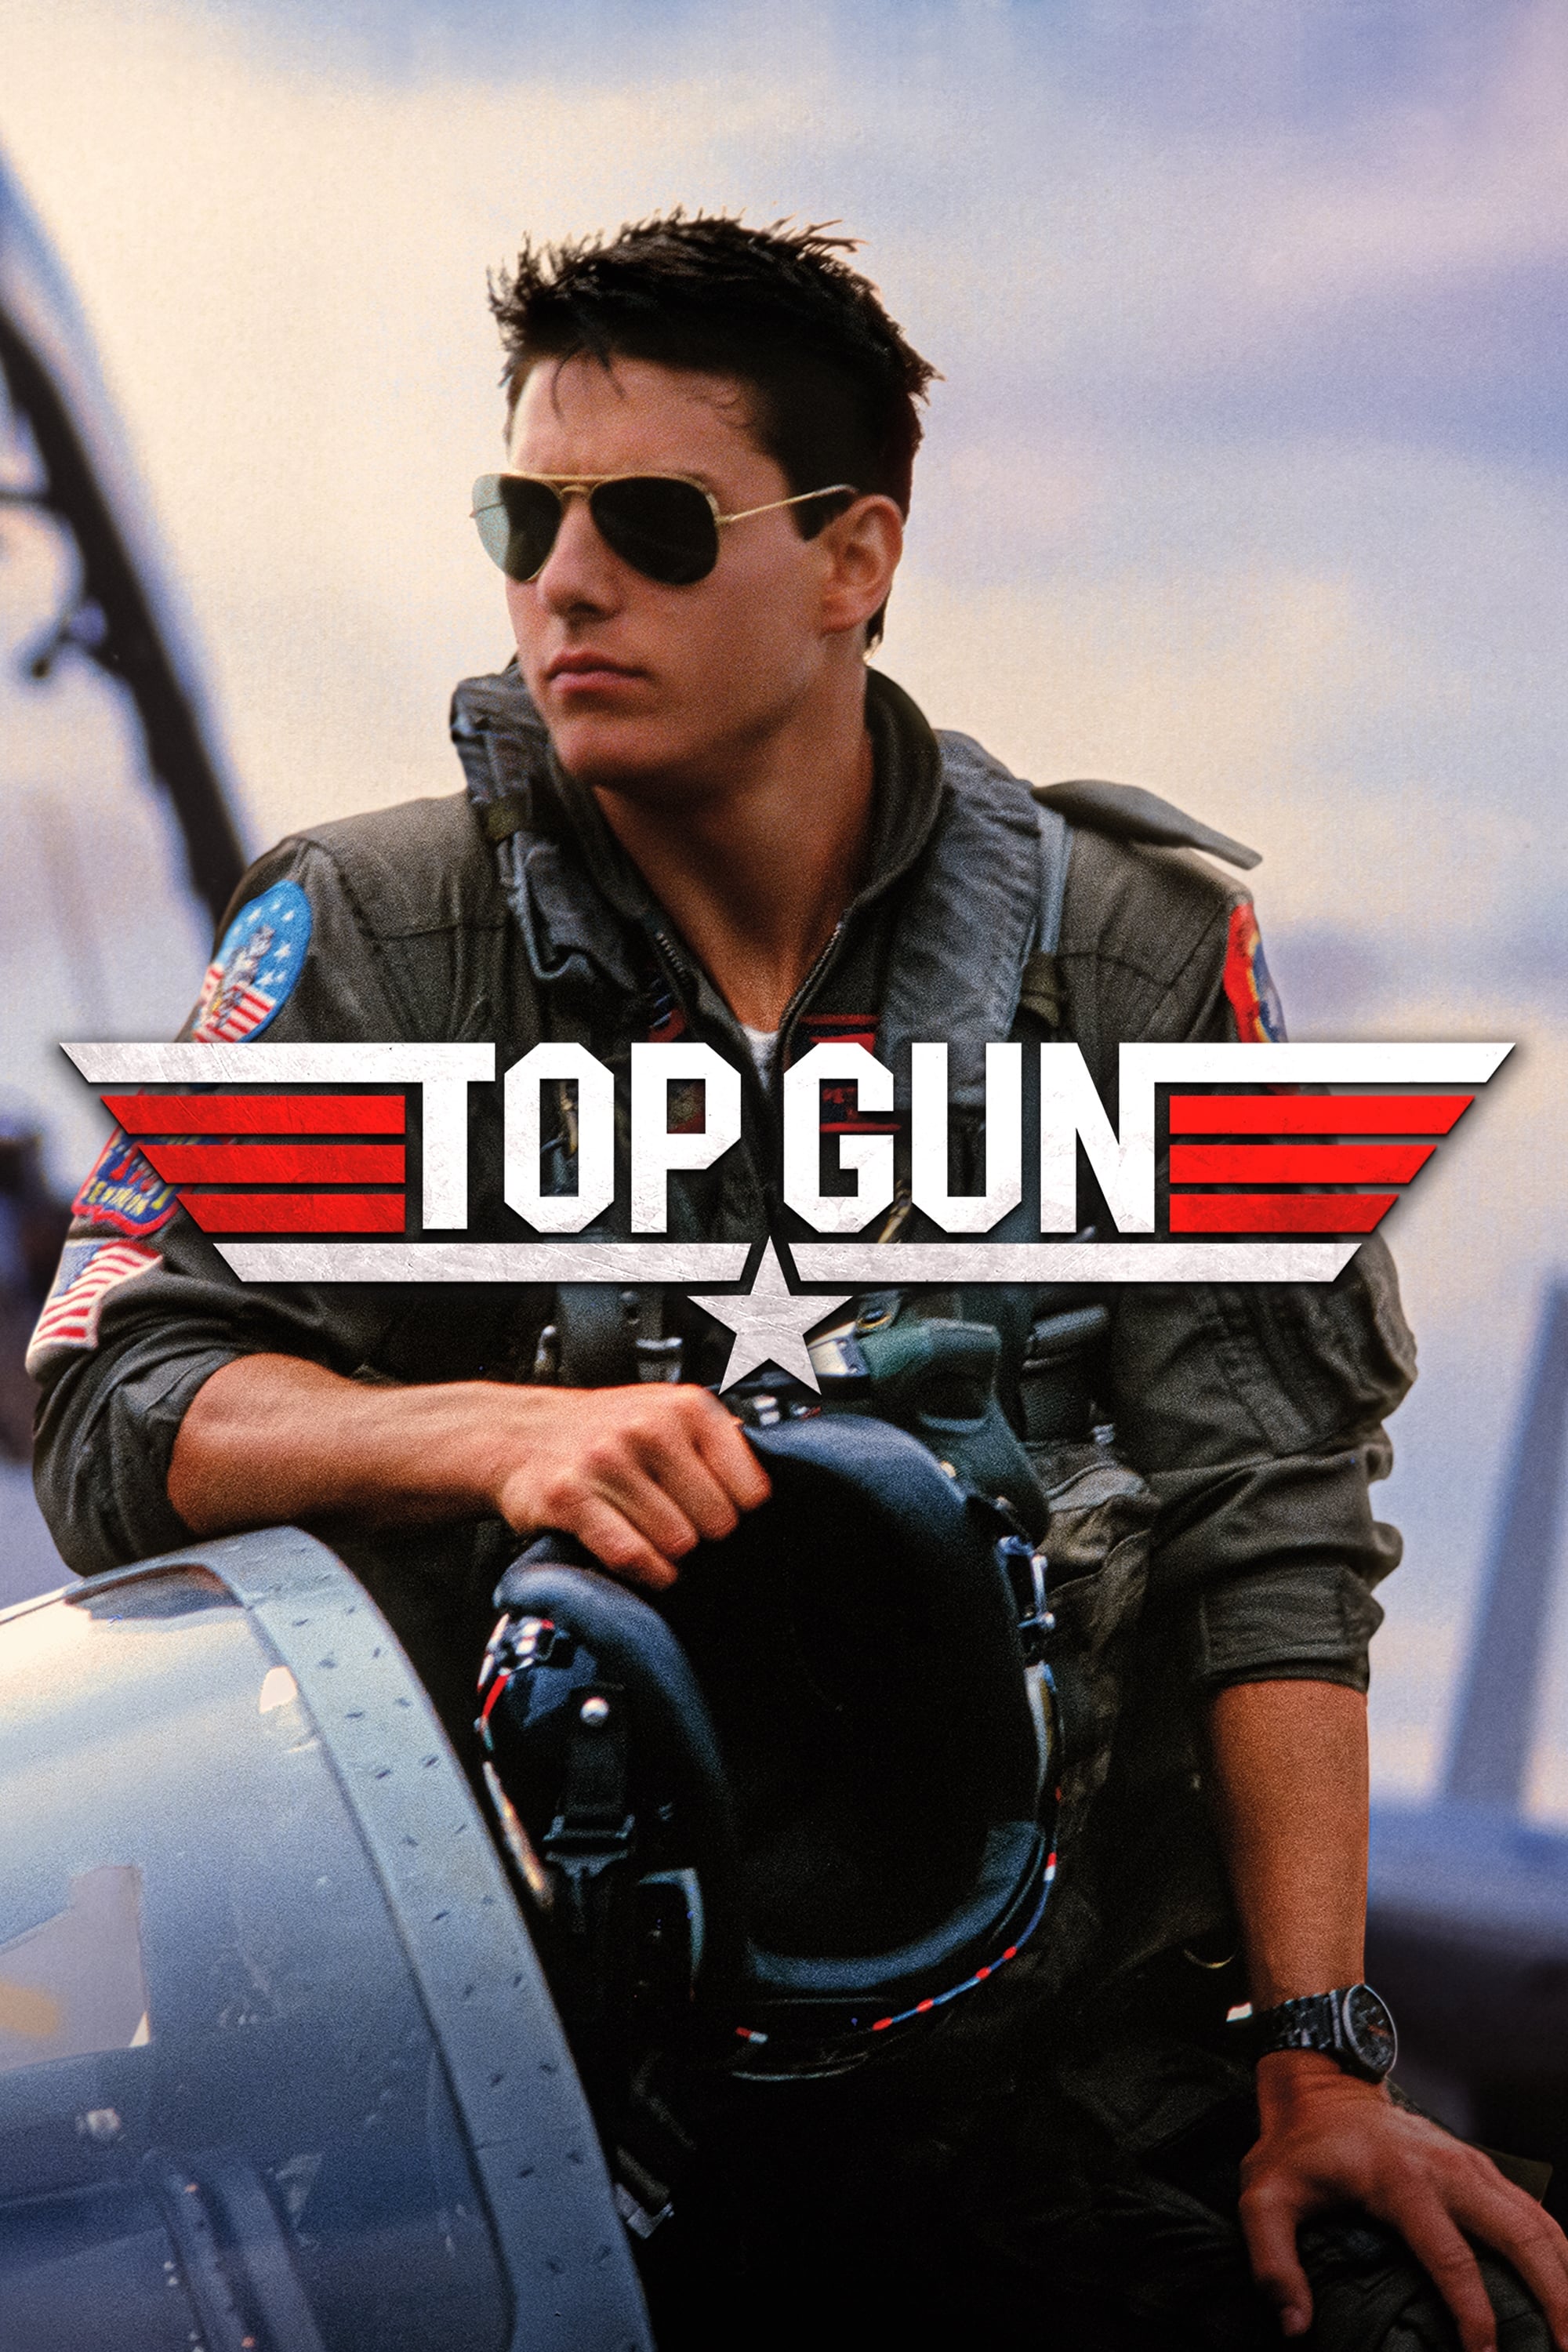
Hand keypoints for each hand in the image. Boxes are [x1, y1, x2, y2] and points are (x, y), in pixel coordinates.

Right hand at [487, 1381, 770, 1589]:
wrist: (518, 1433)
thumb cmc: (602, 1429)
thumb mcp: (666, 1413)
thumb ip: (716, 1442)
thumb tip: (762, 1487)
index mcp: (685, 1407)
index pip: (750, 1487)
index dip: (738, 1510)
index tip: (722, 1513)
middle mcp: (648, 1428)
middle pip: (716, 1522)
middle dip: (703, 1535)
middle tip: (681, 1526)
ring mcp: (607, 1462)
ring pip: (676, 1543)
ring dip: (671, 1555)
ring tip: (656, 1538)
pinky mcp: (571, 1498)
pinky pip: (631, 1555)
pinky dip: (646, 1571)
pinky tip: (647, 1566)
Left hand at [1240, 2051, 1567, 2351]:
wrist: (1323, 2085)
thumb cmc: (1296, 2148)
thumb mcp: (1264, 2195)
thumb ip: (1273, 2260)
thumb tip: (1296, 2325)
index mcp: (1400, 2181)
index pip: (1450, 2257)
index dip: (1473, 2316)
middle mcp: (1448, 2170)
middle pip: (1520, 2235)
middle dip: (1554, 2296)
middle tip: (1565, 2349)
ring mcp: (1472, 2166)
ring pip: (1539, 2223)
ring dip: (1566, 2278)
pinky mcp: (1482, 2169)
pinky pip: (1535, 2213)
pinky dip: (1559, 2253)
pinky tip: (1566, 2290)